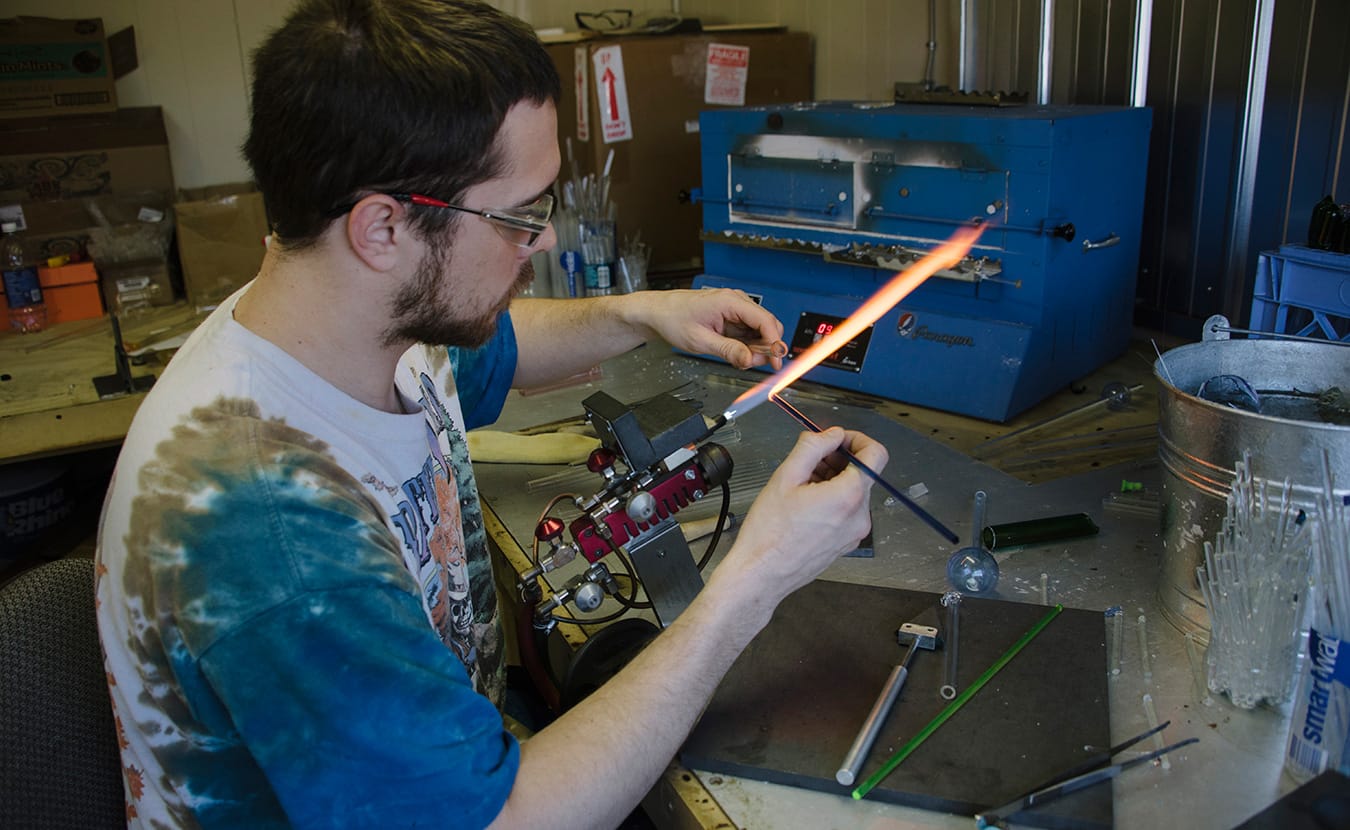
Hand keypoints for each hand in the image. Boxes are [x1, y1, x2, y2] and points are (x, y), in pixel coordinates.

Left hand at [626, 288, 785, 370]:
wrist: (658, 312)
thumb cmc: (673, 319)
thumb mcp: (700, 341)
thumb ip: (728, 350)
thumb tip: (750, 360)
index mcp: (730, 301)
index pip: (765, 321)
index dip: (775, 344)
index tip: (776, 362)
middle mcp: (736, 301)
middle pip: (768, 325)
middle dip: (766, 347)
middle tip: (753, 364)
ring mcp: (735, 308)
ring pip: (760, 330)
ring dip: (756, 348)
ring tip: (738, 359)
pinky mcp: (732, 316)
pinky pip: (749, 332)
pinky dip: (747, 345)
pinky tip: (736, 353)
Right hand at [718, 427, 887, 606]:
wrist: (762, 573)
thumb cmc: (769, 533)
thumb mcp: (785, 476)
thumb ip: (813, 447)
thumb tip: (831, 434)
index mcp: (848, 496)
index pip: (876, 453)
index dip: (857, 439)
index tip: (837, 440)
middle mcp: (859, 516)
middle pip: (862, 472)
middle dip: (837, 461)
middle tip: (808, 463)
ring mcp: (855, 532)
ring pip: (853, 491)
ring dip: (832, 480)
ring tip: (801, 487)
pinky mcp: (847, 542)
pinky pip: (847, 510)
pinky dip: (831, 499)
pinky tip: (805, 504)